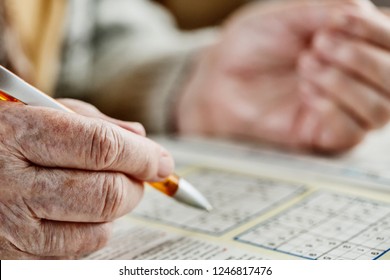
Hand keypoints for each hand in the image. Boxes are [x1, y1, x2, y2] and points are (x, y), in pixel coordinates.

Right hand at [0, 100, 173, 258]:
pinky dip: (90, 232)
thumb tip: (141, 138)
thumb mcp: (38, 113)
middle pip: (107, 193)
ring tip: (97, 191)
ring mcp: (12, 227)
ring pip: (99, 229)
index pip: (101, 147)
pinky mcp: (16, 258)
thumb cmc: (5, 139)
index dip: (141, 156)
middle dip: (136, 186)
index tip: (162, 162)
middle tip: (138, 177)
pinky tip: (73, 213)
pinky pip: (77, 252)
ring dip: (114, 211)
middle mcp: (12, 183)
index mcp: (18, 133)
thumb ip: (91, 122)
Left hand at [177, 0, 384, 152]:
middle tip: (318, 46)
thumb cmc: (252, 46)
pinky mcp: (319, 135)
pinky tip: (307, 93)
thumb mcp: (285, 16)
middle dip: (358, 59)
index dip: (374, 31)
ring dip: (344, 84)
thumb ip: (324, 10)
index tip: (340, 21)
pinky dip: (333, 110)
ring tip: (306, 66)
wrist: (219, 79)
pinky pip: (351, 133)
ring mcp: (339, 111)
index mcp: (352, 45)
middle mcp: (353, 80)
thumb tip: (360, 11)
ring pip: (379, 110)